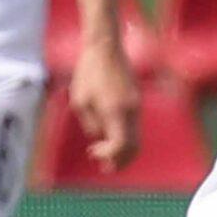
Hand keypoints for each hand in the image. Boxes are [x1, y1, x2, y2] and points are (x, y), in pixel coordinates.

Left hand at [66, 36, 139, 172]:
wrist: (105, 48)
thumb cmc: (88, 73)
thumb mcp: (80, 102)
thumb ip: (91, 125)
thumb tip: (100, 138)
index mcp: (115, 111)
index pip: (120, 145)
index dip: (108, 155)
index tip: (92, 152)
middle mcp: (131, 111)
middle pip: (133, 147)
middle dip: (120, 161)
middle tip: (106, 168)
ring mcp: (136, 105)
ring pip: (136, 137)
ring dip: (123, 150)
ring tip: (108, 158)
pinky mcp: (136, 100)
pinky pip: (134, 126)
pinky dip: (125, 137)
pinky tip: (111, 138)